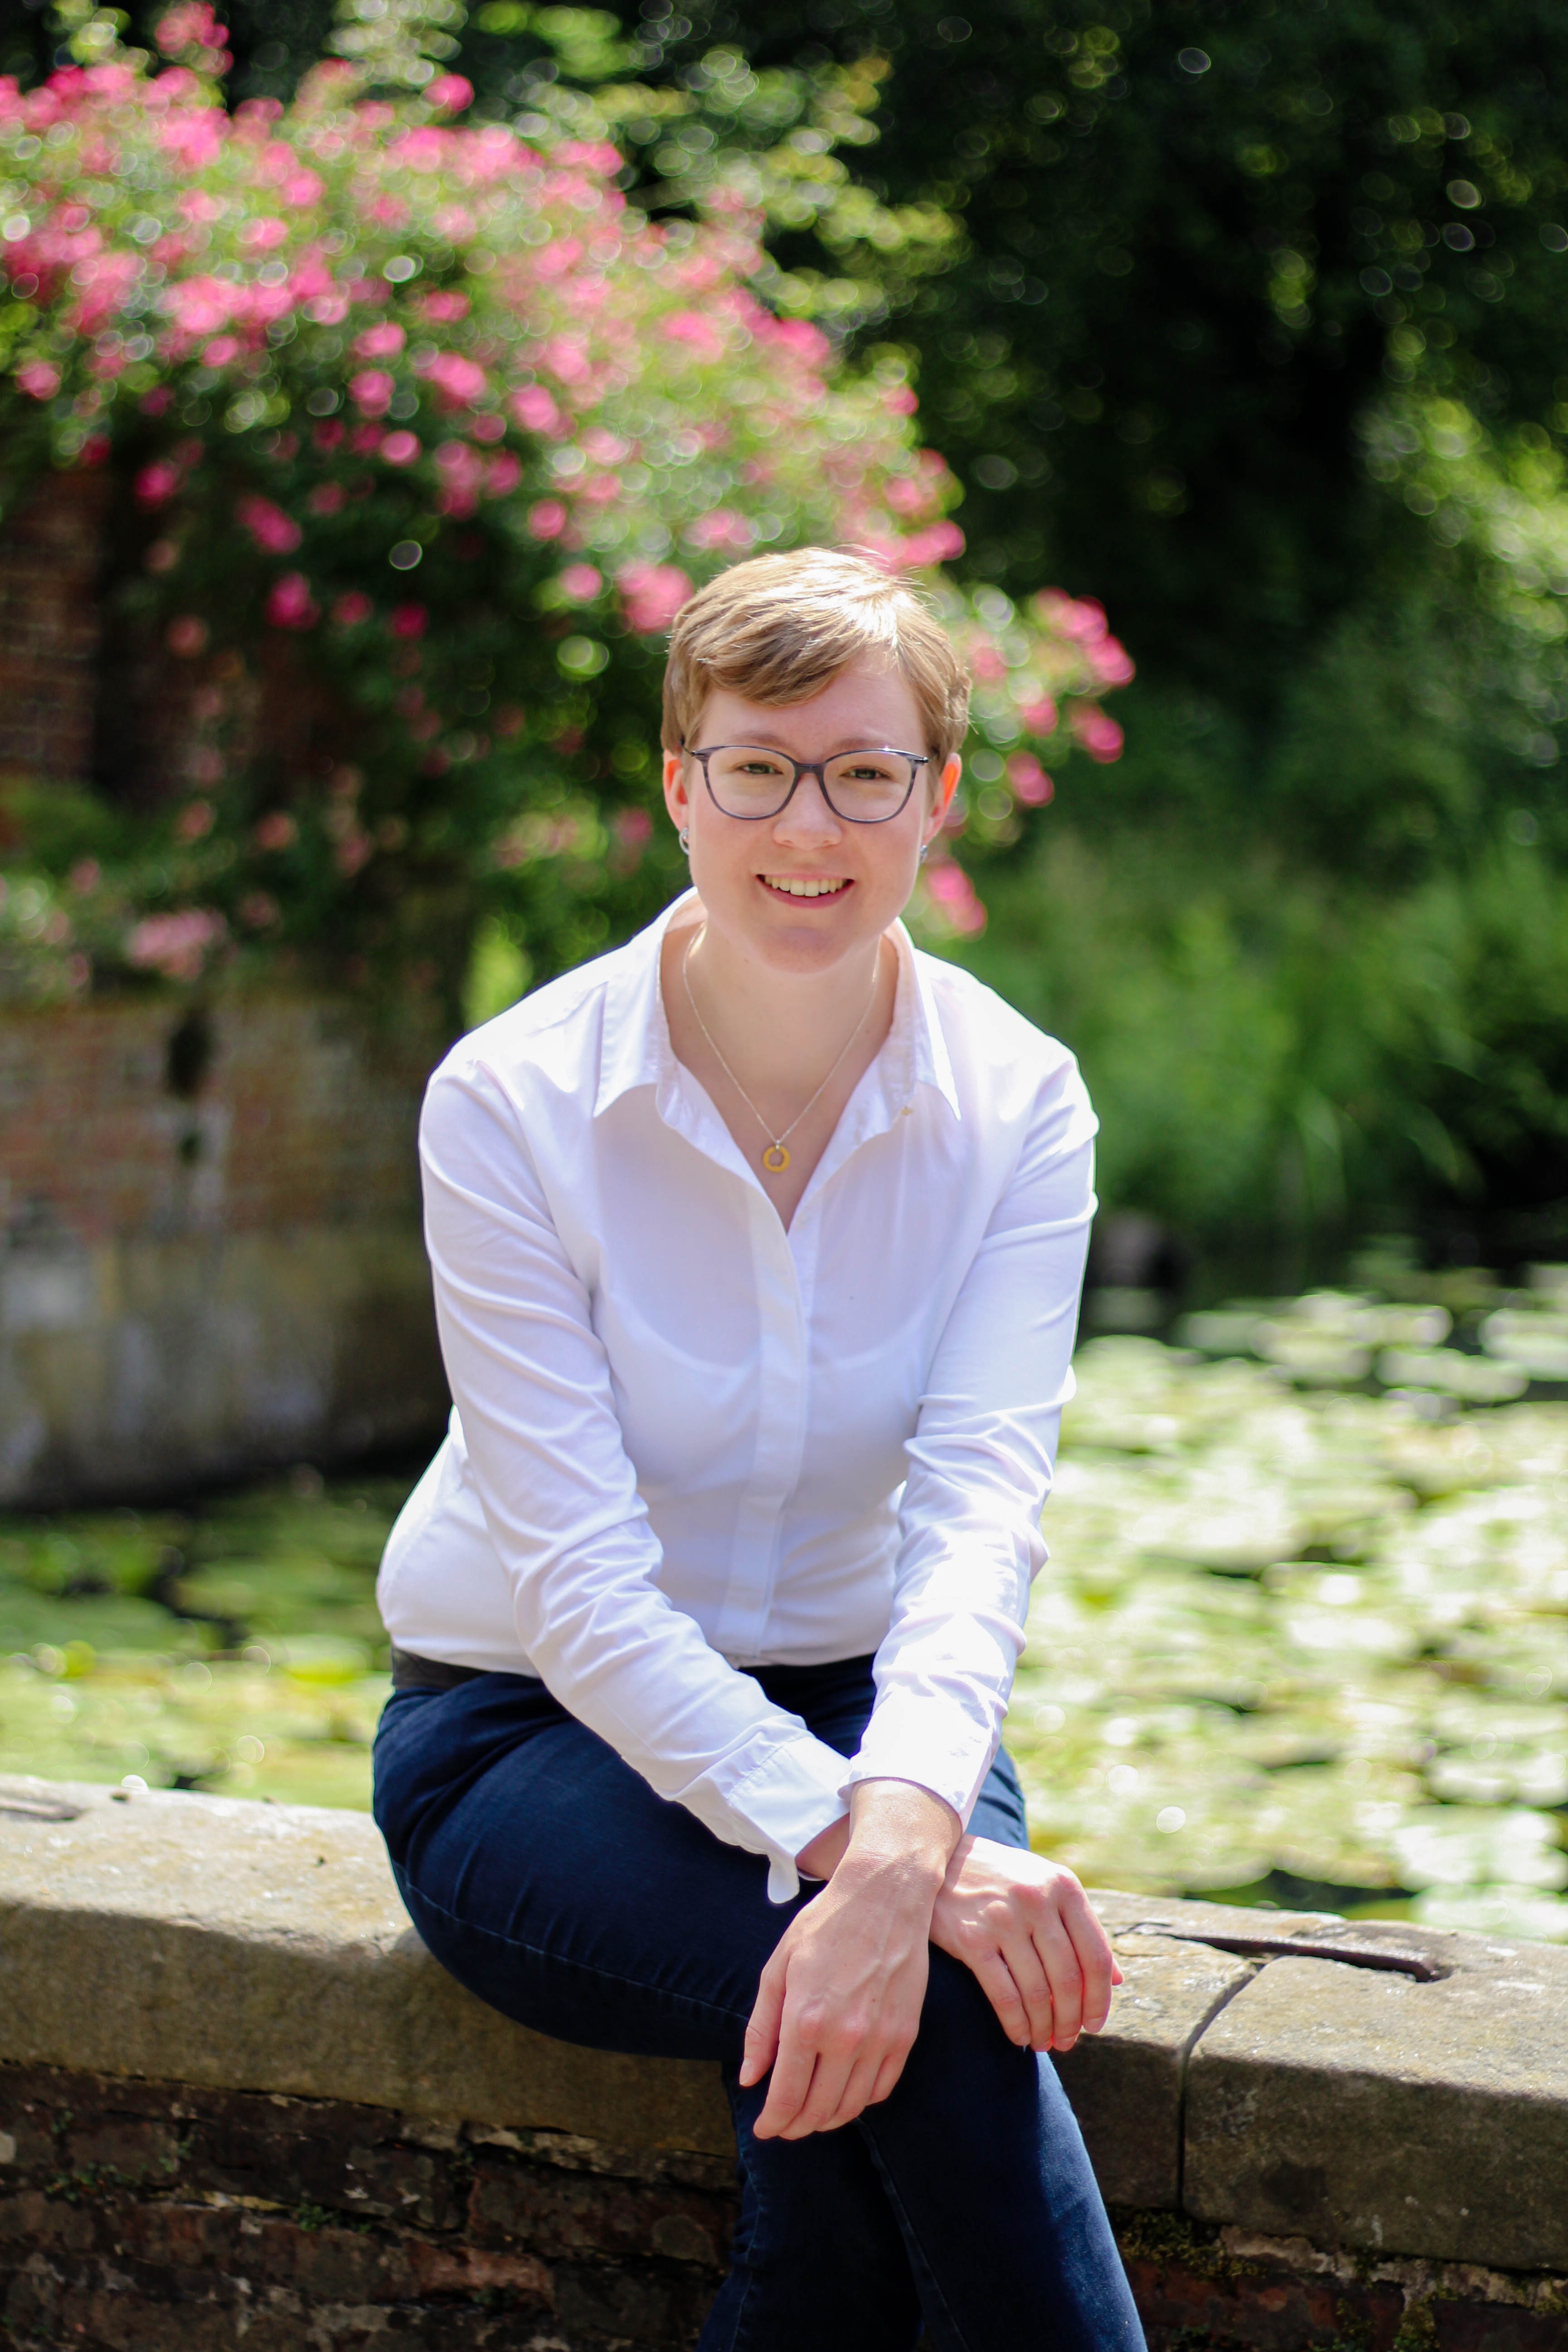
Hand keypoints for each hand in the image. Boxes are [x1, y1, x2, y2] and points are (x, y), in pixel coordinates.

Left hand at [739, 1781, 958, 2140]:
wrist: (884, 1895)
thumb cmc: (824, 1926)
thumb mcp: (778, 1968)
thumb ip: (761, 2028)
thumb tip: (750, 2079)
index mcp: (805, 2021)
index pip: (786, 2097)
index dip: (773, 2121)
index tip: (764, 2128)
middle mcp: (844, 2038)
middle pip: (818, 2110)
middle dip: (796, 2126)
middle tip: (785, 2125)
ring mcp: (879, 2039)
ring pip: (851, 2106)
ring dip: (828, 2119)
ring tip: (812, 2114)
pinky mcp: (905, 2034)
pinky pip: (882, 2088)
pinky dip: (861, 2101)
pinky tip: (846, 2093)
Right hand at [930, 1837, 1120, 2052]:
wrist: (940, 1858)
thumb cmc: (1001, 1879)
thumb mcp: (1046, 1886)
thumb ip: (1081, 1928)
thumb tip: (1118, 1980)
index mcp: (1063, 1886)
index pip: (1096, 1955)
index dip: (1100, 1998)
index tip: (1095, 2025)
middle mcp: (1037, 1899)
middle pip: (1068, 1979)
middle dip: (1071, 2020)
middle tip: (1068, 2042)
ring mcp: (1004, 1918)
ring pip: (1037, 1992)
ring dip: (1044, 2028)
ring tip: (1044, 2042)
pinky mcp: (972, 1938)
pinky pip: (1004, 1996)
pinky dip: (1016, 2024)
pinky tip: (1018, 2036)